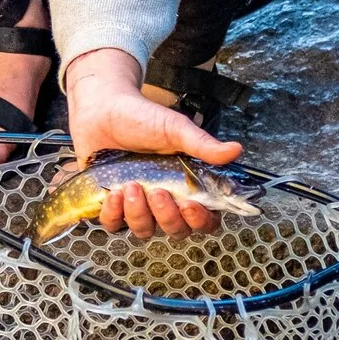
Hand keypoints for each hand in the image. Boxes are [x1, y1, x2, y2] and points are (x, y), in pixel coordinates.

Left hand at [63, 48, 241, 237]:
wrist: (103, 109)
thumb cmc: (143, 117)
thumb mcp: (175, 128)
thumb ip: (202, 144)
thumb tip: (235, 150)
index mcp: (188, 185)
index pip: (205, 218)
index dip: (200, 220)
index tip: (189, 204)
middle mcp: (165, 200)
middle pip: (176, 230)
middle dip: (167, 216)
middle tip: (157, 192)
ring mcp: (138, 205)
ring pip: (144, 230)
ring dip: (138, 214)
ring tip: (130, 186)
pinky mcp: (111, 205)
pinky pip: (114, 225)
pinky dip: (114, 214)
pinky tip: (113, 193)